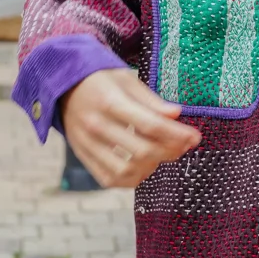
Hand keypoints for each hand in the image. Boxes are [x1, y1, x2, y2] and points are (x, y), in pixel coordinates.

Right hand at [60, 70, 201, 188]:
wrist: (63, 85)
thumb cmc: (101, 79)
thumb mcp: (127, 79)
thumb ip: (151, 100)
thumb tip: (177, 114)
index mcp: (110, 101)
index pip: (150, 125)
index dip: (176, 134)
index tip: (195, 137)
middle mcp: (97, 125)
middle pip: (141, 150)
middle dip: (170, 151)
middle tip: (184, 146)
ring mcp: (87, 144)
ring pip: (125, 170)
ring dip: (151, 167)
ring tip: (163, 155)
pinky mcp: (82, 156)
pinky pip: (109, 179)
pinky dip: (131, 178)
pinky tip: (144, 166)